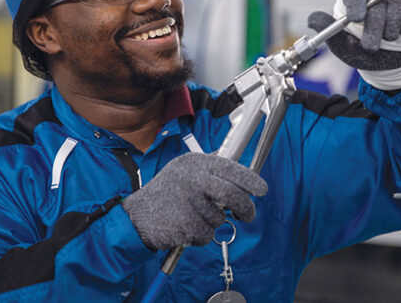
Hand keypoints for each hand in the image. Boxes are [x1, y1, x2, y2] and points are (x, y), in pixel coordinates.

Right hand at [122, 152, 267, 250]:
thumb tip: (244, 184)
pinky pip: (206, 235)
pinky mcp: (184, 223)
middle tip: (248, 216)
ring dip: (211, 224)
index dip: (251, 181)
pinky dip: (200, 236)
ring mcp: (187, 201)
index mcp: (195, 163)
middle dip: (246, 208)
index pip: (231, 169)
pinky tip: (184, 228)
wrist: (137, 216)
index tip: (262, 190)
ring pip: (219, 219)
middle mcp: (192, 179)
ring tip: (192, 218)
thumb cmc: (167, 194)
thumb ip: (211, 174)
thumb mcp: (185, 172)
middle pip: (232, 195)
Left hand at [307, 0, 400, 89]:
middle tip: (371, 47)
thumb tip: (312, 20)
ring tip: (388, 40)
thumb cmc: (366, 52)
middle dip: (374, 29)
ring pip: (396, 6)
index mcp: (356, 1)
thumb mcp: (345, 47)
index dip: (355, 3)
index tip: (356, 19)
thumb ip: (329, 33)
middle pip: (375, 2)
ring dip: (392, 30)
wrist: (393, 63)